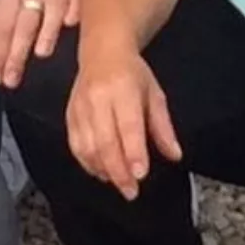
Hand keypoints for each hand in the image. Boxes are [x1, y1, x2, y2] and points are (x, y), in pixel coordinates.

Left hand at [0, 0, 80, 89]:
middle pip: (26, 22)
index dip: (0, 54)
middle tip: (12, 80)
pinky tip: (71, 24)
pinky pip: (78, 0)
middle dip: (18, 53)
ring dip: (47, 32)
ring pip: (53, 9)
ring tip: (42, 53)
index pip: (3, 27)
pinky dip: (75, 12)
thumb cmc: (15, 2)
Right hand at [66, 42, 182, 199]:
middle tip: (131, 191)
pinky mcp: (70, 115)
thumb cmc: (132, 75)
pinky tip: (101, 172)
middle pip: (105, 141)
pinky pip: (75, 145)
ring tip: (119, 183)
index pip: (128, 125)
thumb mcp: (155, 94)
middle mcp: (98, 97)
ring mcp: (81, 106)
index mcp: (123, 89)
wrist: (102, 52)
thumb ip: (163, 127)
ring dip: (103, 170)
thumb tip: (175, 155)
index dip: (133, 152)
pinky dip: (88, 163)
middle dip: (118, 171)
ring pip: (88, 147)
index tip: (140, 175)